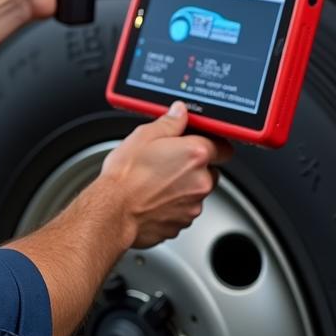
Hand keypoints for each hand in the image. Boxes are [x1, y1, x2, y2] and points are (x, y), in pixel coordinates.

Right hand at [98, 102, 233, 246]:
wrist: (114, 211)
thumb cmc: (126, 176)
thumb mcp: (144, 135)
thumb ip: (169, 122)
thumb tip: (179, 112)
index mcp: (195, 154)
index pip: (222, 146)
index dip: (210, 142)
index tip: (198, 141)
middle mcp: (200, 181)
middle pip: (210, 169)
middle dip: (194, 165)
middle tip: (170, 159)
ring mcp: (194, 205)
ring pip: (197, 190)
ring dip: (184, 184)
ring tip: (157, 179)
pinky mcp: (183, 223)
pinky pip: (185, 208)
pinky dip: (175, 202)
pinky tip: (155, 195)